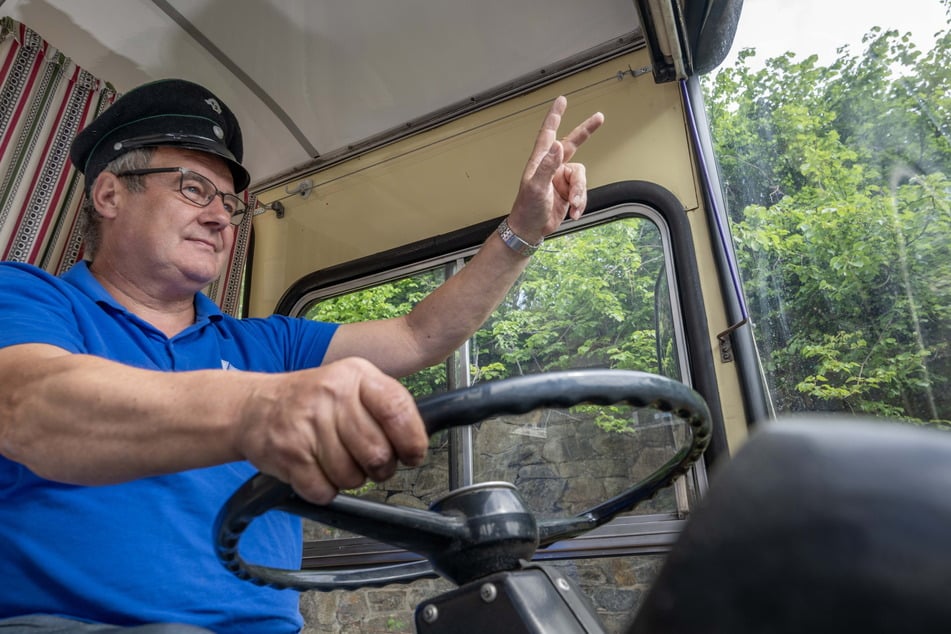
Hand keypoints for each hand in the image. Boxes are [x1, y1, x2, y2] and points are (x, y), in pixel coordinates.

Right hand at [236, 357, 427, 504]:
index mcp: (356, 375)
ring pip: (352, 477)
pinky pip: (324, 491)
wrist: (253, 407)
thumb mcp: (352, 384)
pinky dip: (324, 489)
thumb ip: (386, 407)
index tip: (413, 454)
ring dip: (350, 478)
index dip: (412, 440)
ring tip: (336, 460)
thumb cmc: (311, 400)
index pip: (397, 409)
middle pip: (378, 453)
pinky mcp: (289, 455)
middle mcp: (332, 395)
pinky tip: (316, 469)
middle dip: (380, 468)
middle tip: (370, 462)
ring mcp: (308, 425)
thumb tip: (417, 442)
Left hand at [506, 96, 603, 243]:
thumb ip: (547, 166)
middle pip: (573, 143)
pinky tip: (574, 212)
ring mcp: (561, 179)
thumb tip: (557, 146)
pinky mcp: (569, 192)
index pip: (549, 133)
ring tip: (574, 204)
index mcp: (541, 161)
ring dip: (580, 192)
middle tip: (599, 117)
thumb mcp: (535, 187)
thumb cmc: (527, 208)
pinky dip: (581, 202)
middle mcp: (552, 166)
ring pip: (581, 176)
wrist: (531, 230)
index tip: (561, 100)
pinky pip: (582, 191)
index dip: (555, 116)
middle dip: (586, 131)